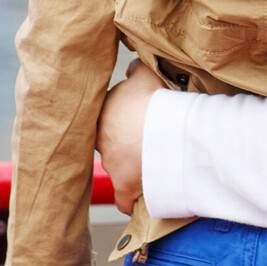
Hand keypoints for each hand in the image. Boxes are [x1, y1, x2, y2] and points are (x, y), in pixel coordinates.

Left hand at [98, 61, 163, 213]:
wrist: (165, 128)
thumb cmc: (156, 99)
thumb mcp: (146, 74)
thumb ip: (137, 69)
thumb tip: (133, 66)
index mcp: (104, 113)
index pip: (108, 118)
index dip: (123, 121)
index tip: (137, 122)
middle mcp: (101, 139)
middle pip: (110, 144)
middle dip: (123, 145)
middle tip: (143, 143)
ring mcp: (112, 164)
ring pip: (117, 169)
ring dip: (130, 167)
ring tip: (151, 165)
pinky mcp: (123, 186)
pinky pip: (122, 198)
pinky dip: (130, 199)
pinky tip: (139, 198)